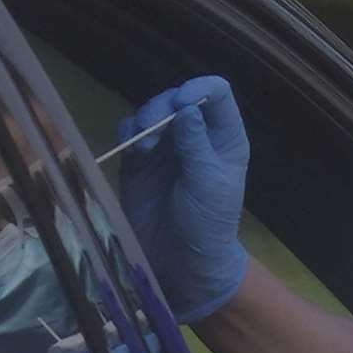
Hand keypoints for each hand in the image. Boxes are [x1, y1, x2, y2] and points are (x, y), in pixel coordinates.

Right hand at [118, 76, 248, 322]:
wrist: (181, 263)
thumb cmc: (207, 224)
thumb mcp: (208, 184)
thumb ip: (196, 145)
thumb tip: (187, 109)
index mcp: (224, 138)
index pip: (216, 94)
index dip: (200, 88)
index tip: (182, 103)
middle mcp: (196, 136)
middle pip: (177, 99)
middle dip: (163, 106)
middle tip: (153, 128)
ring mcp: (167, 148)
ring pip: (151, 112)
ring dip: (144, 120)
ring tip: (144, 146)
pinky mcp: (139, 162)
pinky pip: (130, 134)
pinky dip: (128, 134)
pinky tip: (133, 149)